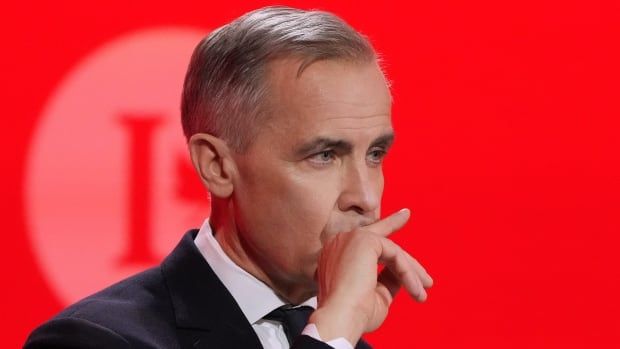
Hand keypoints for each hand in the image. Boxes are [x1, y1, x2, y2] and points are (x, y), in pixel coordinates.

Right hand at [308, 209, 432, 343]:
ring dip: (410, 273)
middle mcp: (340, 242)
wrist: (341, 319)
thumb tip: (402, 274)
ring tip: (421, 294)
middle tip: (428, 280)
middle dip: (407, 261)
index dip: (389, 226)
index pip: (367, 238)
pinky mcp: (363, 240)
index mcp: (336, 254)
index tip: (406, 215)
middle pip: (382, 242)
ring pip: (391, 250)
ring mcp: (350, 238)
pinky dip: (407, 272)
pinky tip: (415, 289)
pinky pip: (395, 253)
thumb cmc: (354, 314)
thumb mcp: (374, 294)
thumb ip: (386, 279)